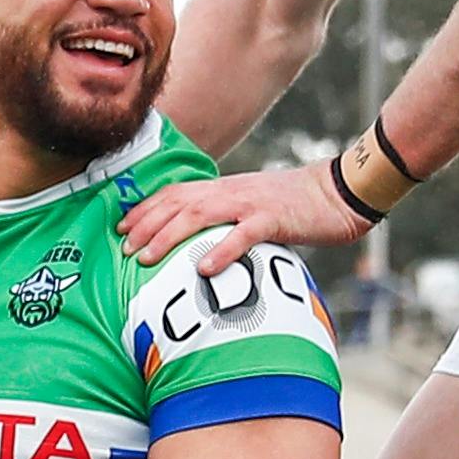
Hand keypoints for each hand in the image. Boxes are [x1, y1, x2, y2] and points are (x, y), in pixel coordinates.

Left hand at [119, 160, 363, 276]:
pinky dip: (220, 251)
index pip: (175, 194)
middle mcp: (230, 192)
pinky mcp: (273, 219)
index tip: (121, 229)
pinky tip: (203, 269)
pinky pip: (242, 235)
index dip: (145, 210)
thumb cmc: (296, 206)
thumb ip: (228, 219)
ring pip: (198, 215)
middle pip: (177, 204)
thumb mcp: (254, 207)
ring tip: (147, 258)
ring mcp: (250, 204)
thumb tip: (203, 244)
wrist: (338, 193)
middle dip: (146, 225)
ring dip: (168, 236)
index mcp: (224, 189)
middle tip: (124, 249)